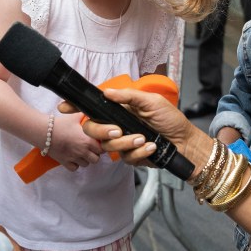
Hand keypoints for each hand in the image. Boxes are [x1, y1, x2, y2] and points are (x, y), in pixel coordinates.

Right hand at [49, 111, 104, 171]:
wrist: (44, 132)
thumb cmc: (61, 123)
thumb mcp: (75, 117)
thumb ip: (86, 116)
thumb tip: (93, 112)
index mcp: (88, 141)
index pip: (102, 149)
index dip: (100, 146)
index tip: (97, 142)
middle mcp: (82, 151)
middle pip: (96, 159)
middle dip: (94, 154)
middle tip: (90, 148)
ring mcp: (73, 158)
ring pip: (86, 164)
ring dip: (85, 159)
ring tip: (81, 152)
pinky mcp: (65, 162)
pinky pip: (75, 168)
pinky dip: (75, 164)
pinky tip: (73, 157)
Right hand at [69, 87, 206, 168]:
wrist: (186, 142)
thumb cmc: (171, 119)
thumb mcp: (152, 101)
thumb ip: (128, 97)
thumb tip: (107, 92)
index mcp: (120, 110)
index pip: (94, 108)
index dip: (76, 107)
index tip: (64, 107)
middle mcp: (118, 125)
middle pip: (93, 130)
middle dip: (101, 131)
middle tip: (117, 130)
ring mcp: (123, 142)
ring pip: (109, 146)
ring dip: (127, 142)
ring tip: (144, 139)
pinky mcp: (131, 157)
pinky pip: (126, 158)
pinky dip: (140, 152)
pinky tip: (151, 147)